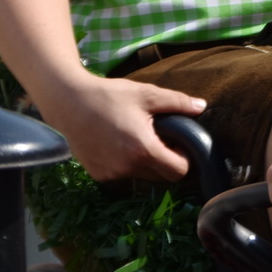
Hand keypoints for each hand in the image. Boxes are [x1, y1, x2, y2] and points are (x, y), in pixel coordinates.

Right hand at [37, 74, 205, 181]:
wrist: (68, 102)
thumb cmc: (110, 96)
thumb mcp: (147, 94)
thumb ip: (178, 102)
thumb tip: (202, 107)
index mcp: (143, 149)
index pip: (178, 172)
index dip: (185, 159)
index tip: (179, 144)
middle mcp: (127, 167)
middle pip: (161, 177)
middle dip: (166, 161)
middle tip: (161, 138)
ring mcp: (110, 174)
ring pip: (142, 176)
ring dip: (146, 162)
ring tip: (138, 137)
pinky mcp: (98, 174)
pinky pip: (123, 174)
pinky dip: (127, 163)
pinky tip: (119, 143)